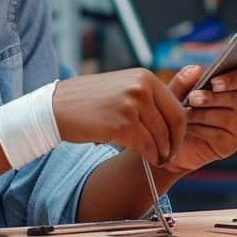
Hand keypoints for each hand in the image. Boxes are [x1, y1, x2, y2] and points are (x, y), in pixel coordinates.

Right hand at [52, 68, 187, 165]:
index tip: (176, 142)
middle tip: (171, 155)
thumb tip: (178, 104)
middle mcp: (141, 86)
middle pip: (174, 121)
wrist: (55, 108)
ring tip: (158, 159)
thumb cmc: (88, 101)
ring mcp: (132, 104)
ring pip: (161, 136)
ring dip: (162, 152)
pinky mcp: (122, 123)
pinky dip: (150, 156)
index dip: (180, 129)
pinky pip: (146, 145)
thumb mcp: (122, 88)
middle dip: (176, 143)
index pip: (177, 105)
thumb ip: (147, 95)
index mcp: (144, 76)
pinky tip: (149, 159)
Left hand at [159, 64, 236, 173]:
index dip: (234, 79)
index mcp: (225, 89)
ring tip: (185, 116)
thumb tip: (198, 69)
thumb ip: (183, 82)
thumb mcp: (172, 96)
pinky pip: (223, 136)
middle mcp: (233, 107)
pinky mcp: (228, 145)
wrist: (165, 146)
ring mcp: (233, 127)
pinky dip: (203, 131)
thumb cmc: (171, 116)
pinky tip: (188, 130)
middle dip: (212, 98)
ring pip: (229, 118)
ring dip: (204, 115)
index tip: (214, 82)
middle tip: (192, 98)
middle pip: (235, 99)